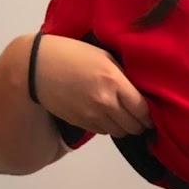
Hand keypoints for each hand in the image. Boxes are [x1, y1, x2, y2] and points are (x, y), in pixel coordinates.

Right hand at [35, 34, 152, 137]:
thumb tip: (141, 93)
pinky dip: (109, 127)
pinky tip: (105, 115)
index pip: (142, 109)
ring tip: (122, 116)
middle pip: (133, 126)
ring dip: (124, 127)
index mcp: (114, 81)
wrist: (37, 67)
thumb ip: (124, 76)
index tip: (151, 115)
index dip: (149, 115)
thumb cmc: (72, 55)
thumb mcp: (104, 57)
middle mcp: (105, 102)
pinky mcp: (82, 123)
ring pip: (120, 132)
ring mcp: (93, 115)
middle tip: (140, 118)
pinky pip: (104, 132)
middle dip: (139, 124)